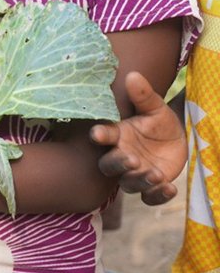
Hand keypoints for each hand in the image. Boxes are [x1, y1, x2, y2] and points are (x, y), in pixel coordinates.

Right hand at [92, 70, 186, 205]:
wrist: (174, 141)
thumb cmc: (158, 122)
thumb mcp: (155, 108)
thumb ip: (144, 95)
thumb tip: (134, 75)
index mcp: (118, 136)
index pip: (103, 136)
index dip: (100, 135)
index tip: (98, 133)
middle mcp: (121, 156)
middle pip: (109, 166)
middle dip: (118, 164)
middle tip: (131, 159)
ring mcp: (135, 174)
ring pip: (128, 184)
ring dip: (139, 181)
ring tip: (155, 174)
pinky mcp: (151, 187)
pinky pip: (149, 198)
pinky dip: (158, 196)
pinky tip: (169, 188)